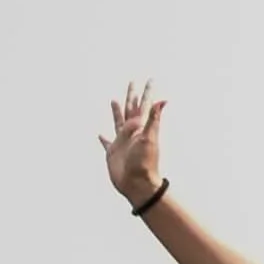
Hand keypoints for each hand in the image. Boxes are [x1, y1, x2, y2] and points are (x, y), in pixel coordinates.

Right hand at [103, 82, 166, 208]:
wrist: (138, 184)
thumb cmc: (145, 163)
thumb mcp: (149, 138)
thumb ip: (153, 119)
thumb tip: (163, 100)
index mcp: (141, 127)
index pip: (144, 105)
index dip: (146, 92)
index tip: (150, 79)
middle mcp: (132, 132)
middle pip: (130, 109)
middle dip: (131, 95)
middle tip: (132, 81)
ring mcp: (122, 142)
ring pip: (118, 121)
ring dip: (116, 111)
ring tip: (114, 100)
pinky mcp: (113, 153)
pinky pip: (107, 143)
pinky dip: (103, 138)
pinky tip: (100, 134)